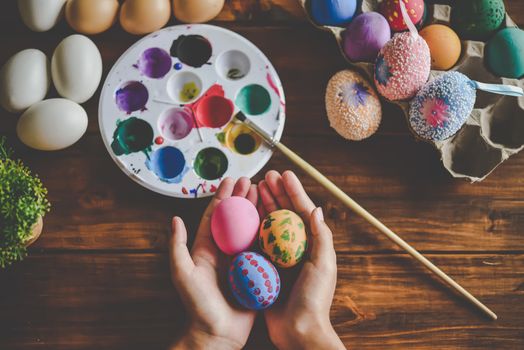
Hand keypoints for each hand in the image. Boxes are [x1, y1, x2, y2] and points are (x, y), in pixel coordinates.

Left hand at [169, 177, 257, 349]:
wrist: (217, 334)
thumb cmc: (197, 306)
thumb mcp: (182, 274)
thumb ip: (177, 247)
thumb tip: (174, 219)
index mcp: (206, 249)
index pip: (215, 216)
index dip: (223, 196)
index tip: (231, 180)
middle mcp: (224, 251)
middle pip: (235, 218)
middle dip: (242, 198)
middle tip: (253, 181)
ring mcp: (240, 261)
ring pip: (250, 229)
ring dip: (257, 210)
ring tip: (265, 193)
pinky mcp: (254, 271)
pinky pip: (263, 248)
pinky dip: (269, 232)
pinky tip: (277, 219)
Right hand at [258, 170, 344, 349]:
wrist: (298, 331)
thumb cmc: (314, 299)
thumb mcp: (323, 266)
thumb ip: (321, 237)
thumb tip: (317, 208)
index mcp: (312, 244)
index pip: (302, 211)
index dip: (294, 191)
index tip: (285, 174)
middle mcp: (295, 247)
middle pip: (284, 214)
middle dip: (276, 193)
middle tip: (265, 177)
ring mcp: (279, 257)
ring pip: (269, 224)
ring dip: (262, 206)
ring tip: (254, 189)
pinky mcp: (264, 267)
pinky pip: (256, 242)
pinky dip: (251, 227)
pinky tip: (243, 215)